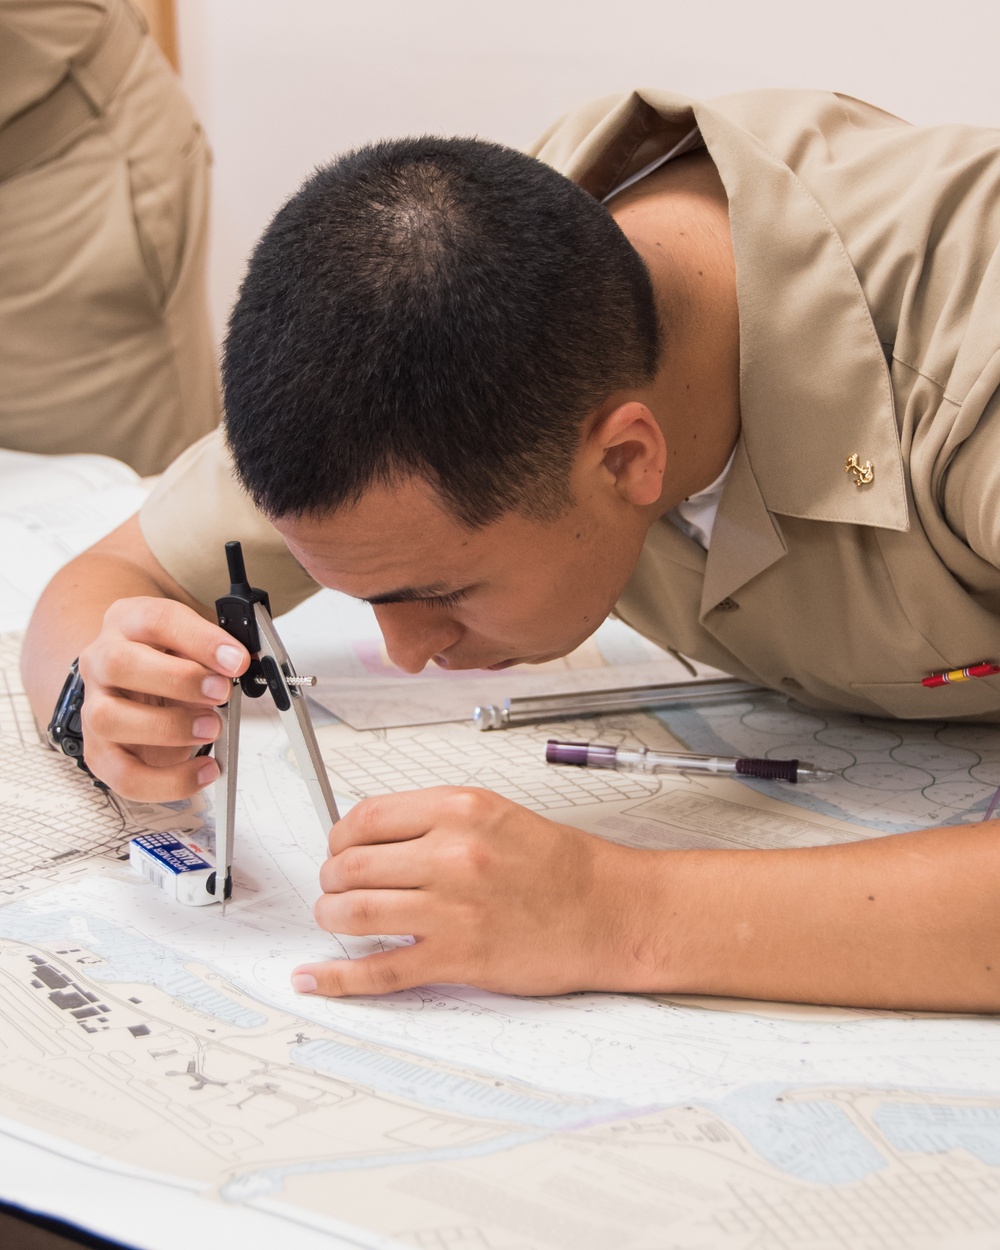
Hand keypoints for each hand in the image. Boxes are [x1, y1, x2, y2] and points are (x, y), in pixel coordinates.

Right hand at [77, 596, 248, 800]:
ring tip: (211, 728)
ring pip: (109, 718)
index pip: (157, 620)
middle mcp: (102, 660)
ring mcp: (94, 706)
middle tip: (221, 693)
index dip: (199, 640)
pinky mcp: (99, 751)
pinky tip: (203, 772)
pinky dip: (167, 780)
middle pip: (120, 664)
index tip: (236, 660)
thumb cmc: (170, 661)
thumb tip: (240, 665)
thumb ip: (215, 653)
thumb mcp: (193, 643)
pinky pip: (122, 774)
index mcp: (129, 622)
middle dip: (178, 680)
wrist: (137, 686)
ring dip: (168, 727)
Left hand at [292, 787, 653, 996]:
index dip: (339, 836)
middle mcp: (452, 854)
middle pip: (353, 865)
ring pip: (356, 913)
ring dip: (331, 917)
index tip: (339, 848)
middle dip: (331, 878)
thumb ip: (435, 820)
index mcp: (460, 810)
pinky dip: (339, 978)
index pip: (367, 817)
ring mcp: (453, 908)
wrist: (609, 911)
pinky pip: (381, 970)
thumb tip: (372, 837)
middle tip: (334, 886)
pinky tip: (315, 978)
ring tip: (334, 918)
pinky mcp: (459, 958)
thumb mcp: (496, 815)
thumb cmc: (560, 866)